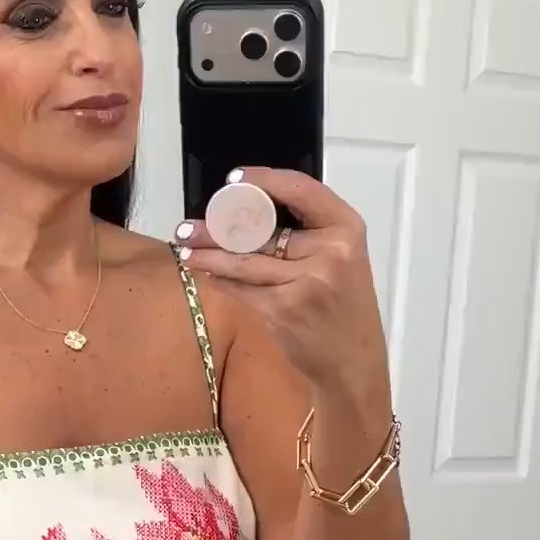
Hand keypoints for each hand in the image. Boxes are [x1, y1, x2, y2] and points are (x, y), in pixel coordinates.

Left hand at [177, 168, 388, 402]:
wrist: (353, 360)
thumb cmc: (343, 305)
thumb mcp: (341, 258)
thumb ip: (307, 232)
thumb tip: (246, 212)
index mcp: (346, 227)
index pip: (300, 189)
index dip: (263, 180)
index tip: (233, 179)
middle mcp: (329, 250)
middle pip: (262, 228)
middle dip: (218, 226)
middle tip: (187, 227)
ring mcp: (306, 280)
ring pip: (244, 260)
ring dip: (209, 255)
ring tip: (185, 249)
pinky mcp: (284, 309)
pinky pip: (242, 288)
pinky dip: (222, 280)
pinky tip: (208, 273)